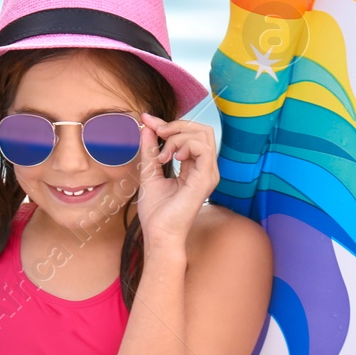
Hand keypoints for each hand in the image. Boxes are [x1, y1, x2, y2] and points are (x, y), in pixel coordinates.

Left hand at [136, 112, 218, 252]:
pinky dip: (184, 145)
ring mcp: (209, 173)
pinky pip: (202, 148)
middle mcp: (206, 168)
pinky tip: (171, 158)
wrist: (159, 235)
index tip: (147, 119)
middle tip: (157, 134)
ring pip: (203, 134)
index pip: (191, 134)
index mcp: (195, 167)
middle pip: (201, 129)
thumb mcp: (150, 172)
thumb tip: (147, 127)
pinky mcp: (206, 178)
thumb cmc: (157, 212)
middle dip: (176, 125)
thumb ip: (150, 149)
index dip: (169, 123)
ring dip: (178, 136)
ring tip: (163, 155)